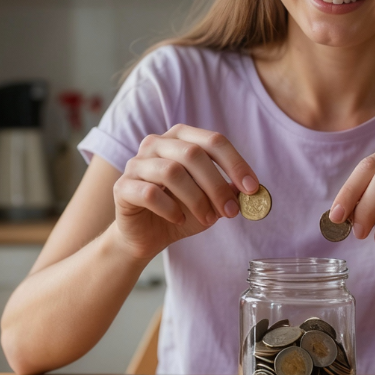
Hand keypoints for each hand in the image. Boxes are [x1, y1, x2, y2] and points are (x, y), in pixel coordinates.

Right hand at [111, 124, 258, 259]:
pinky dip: (170, 209)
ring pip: (171, 172)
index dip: (235, 163)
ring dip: (196, 199)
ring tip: (207, 219)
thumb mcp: (210, 201)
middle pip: (193, 154)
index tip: (252, 188)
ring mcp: (136, 163)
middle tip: (230, 211)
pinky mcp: (122, 187)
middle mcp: (156, 144)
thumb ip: (228, 192)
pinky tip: (178, 220)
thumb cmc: (180, 211)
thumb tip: (250, 190)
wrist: (145, 235)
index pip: (213, 140)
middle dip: (216, 185)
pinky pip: (149, 193)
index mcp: (181, 138)